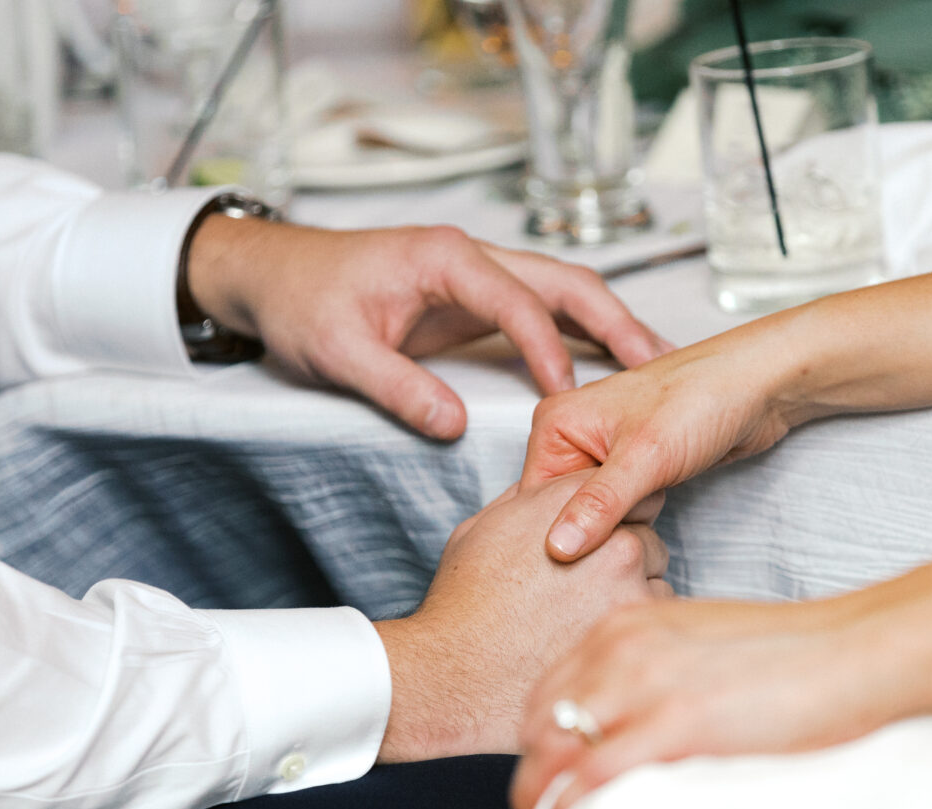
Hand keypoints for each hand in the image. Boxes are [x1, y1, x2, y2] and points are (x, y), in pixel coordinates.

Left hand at [187, 217, 672, 438]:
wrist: (273, 274)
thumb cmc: (301, 299)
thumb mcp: (338, 351)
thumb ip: (396, 387)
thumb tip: (452, 427)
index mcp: (445, 259)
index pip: (518, 302)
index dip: (549, 352)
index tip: (569, 400)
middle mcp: (471, 258)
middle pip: (564, 283)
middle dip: (615, 323)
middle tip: (658, 366)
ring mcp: (476, 275)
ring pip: (561, 293)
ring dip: (607, 327)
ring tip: (653, 366)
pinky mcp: (473, 297)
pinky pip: (540, 311)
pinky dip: (578, 334)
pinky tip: (605, 364)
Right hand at [373, 472, 672, 762]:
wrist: (461, 672)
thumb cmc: (464, 605)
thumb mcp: (482, 530)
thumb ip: (525, 502)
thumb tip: (547, 492)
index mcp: (568, 502)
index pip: (621, 489)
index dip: (611, 516)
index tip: (597, 539)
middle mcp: (607, 532)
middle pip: (645, 531)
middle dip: (625, 554)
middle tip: (587, 587)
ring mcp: (628, 577)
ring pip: (655, 575)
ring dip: (633, 590)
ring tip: (584, 618)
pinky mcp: (637, 622)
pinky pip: (656, 615)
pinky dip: (632, 626)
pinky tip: (592, 639)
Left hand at [508, 598, 896, 808]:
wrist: (858, 649)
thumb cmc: (793, 655)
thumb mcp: (699, 644)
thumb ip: (652, 673)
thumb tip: (628, 725)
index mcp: (624, 626)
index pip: (545, 692)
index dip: (536, 744)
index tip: (542, 780)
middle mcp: (620, 646)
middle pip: (537, 724)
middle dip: (529, 776)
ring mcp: (643, 682)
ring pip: (552, 753)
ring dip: (538, 801)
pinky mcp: (675, 723)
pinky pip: (592, 776)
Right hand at [521, 324, 806, 561]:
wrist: (759, 387)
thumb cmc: (703, 398)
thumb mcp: (644, 457)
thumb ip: (598, 505)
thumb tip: (558, 550)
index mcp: (555, 425)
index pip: (534, 500)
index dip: (556, 530)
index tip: (581, 555)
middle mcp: (572, 437)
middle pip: (560, 509)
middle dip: (590, 530)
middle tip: (620, 536)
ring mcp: (602, 454)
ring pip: (592, 514)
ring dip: (615, 528)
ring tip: (639, 524)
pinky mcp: (632, 470)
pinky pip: (618, 511)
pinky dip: (633, 522)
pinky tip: (650, 524)